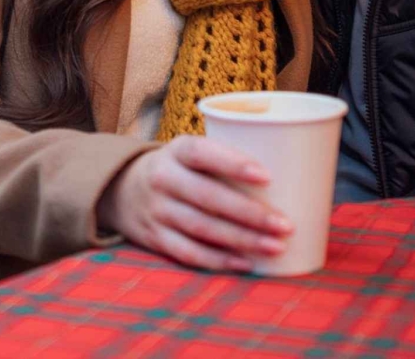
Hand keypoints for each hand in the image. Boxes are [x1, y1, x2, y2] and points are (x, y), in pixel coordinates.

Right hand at [97, 136, 292, 271]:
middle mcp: (162, 179)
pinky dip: (219, 261)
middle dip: (249, 214)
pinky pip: (189, 253)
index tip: (267, 176)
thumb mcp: (190, 151)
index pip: (201, 153)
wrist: (121, 189)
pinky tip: (246, 263)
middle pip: (207, 197)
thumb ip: (226, 157)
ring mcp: (156, 211)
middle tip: (285, 225)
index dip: (233, 163)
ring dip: (241, 240)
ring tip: (275, 246)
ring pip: (202, 229)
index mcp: (175, 151)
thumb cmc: (179, 169)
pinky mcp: (155, 239)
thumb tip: (293, 168)